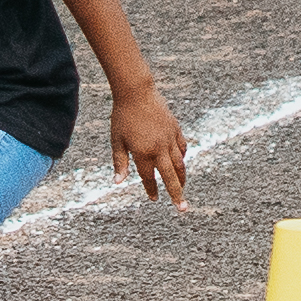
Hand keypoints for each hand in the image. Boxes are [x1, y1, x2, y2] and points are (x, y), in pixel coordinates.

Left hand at [109, 89, 187, 204]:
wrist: (136, 92)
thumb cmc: (122, 116)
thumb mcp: (117, 140)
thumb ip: (119, 162)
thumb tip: (118, 183)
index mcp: (143, 153)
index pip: (149, 177)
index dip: (151, 189)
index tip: (154, 199)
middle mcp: (159, 148)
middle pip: (170, 176)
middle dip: (177, 194)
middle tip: (183, 209)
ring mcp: (169, 139)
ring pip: (180, 164)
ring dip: (182, 178)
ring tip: (182, 188)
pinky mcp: (175, 129)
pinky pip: (182, 148)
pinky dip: (182, 157)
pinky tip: (180, 163)